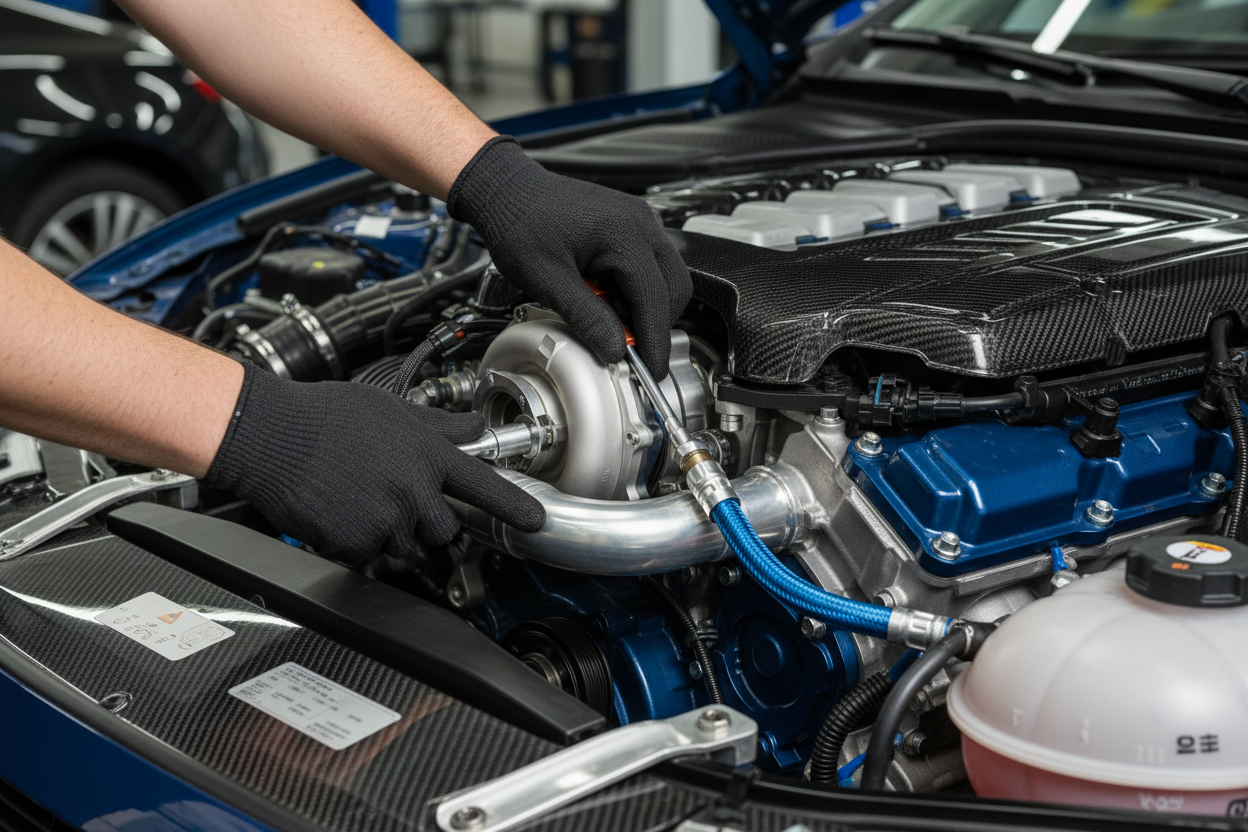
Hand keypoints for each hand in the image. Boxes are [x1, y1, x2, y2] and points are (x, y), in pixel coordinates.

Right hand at [202, 362, 545, 563]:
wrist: (269, 434)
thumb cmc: (325, 416)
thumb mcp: (391, 409)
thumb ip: (439, 426)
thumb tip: (476, 426)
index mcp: (426, 454)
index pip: (482, 484)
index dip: (513, 506)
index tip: (535, 521)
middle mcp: (412, 488)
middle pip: (444, 528)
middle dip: (427, 520)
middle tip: (395, 496)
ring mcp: (384, 518)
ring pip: (405, 544)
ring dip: (389, 531)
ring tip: (358, 495)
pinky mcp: (354, 542)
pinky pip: (368, 555)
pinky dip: (356, 542)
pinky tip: (340, 511)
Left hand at [447, 136, 692, 379]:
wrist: (508, 190)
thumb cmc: (520, 223)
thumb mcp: (548, 280)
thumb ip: (587, 318)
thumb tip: (615, 350)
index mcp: (624, 234)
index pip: (655, 299)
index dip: (655, 341)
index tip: (653, 370)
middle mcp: (641, 223)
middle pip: (674, 288)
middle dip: (657, 324)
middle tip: (632, 350)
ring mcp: (639, 221)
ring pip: (666, 277)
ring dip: (647, 307)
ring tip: (612, 321)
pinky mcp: (631, 224)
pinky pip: (650, 265)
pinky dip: (637, 290)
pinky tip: (609, 299)